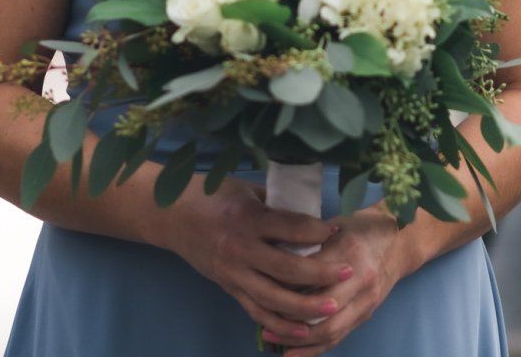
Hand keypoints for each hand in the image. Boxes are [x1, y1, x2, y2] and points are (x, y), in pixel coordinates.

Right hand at [157, 178, 347, 346]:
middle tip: (348, 272)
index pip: (291, 228)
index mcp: (248, 219)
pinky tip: (303, 330)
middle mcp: (240, 250)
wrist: (171, 216)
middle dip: (321, 273)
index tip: (337, 232)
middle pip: (287, 268)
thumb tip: (313, 209)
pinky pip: (256, 311)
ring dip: (305, 306)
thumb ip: (277, 203)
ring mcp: (233, 273)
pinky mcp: (228, 288)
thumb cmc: (212, 195)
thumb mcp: (247, 190)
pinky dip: (280, 324)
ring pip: (274, 298)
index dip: (317, 231)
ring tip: (332, 306)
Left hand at [272, 205, 413, 355]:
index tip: (262, 286)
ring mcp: (366, 300)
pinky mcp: (367, 313)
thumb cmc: (361, 227)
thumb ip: (308, 242)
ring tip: (271, 338)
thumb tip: (273, 259)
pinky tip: (293, 354)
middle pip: (320, 307)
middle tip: (262, 320)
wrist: (399, 241)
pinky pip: (339, 337)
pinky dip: (315, 349)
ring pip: (330, 328)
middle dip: (288, 317)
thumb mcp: (334, 225)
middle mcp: (361, 278)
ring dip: (299, 339)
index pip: (312, 273)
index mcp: (350, 250)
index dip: (286, 284)